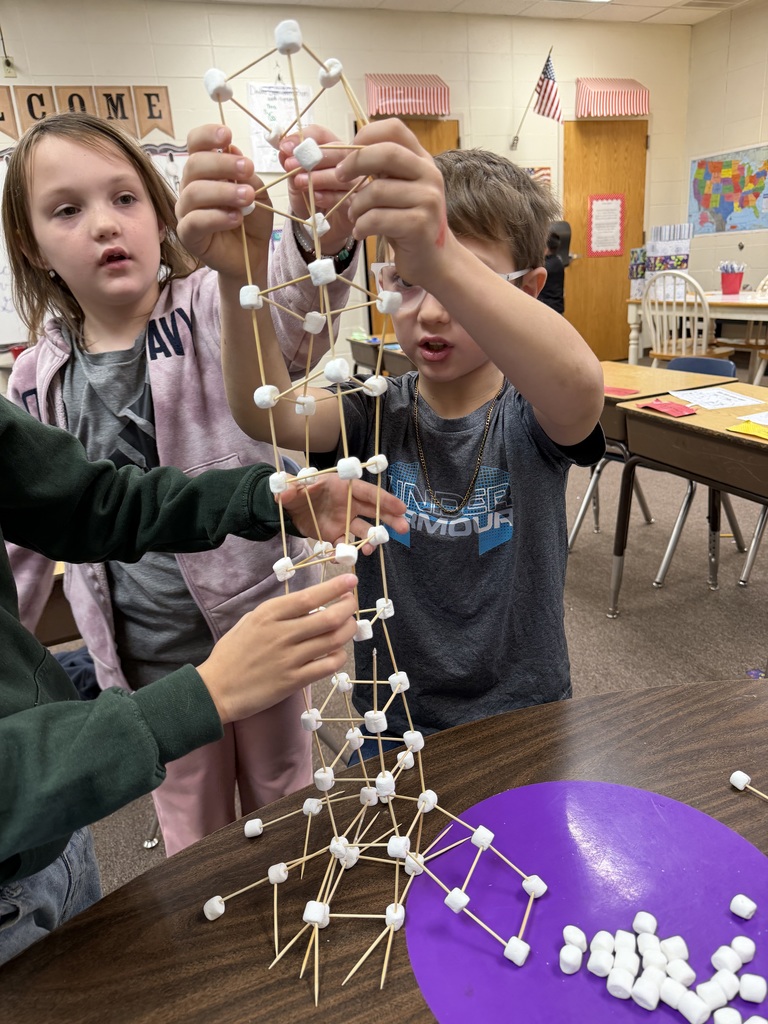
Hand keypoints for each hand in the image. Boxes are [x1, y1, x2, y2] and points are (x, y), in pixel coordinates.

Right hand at [176, 124, 269, 280]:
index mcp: (205, 171)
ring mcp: (186, 211)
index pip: (196, 144)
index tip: (228, 134)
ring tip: (247, 198)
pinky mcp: (188, 234)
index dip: (207, 135)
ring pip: (194, 192)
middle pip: (195, 164)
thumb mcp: (257, 192)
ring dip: (223, 191)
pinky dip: (216, 217)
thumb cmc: (252, 220)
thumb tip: (231, 149)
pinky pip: (194, 221)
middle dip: (223, 164)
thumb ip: (246, 174)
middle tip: (248, 169)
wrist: (253, 254)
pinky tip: (236, 218)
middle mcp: (190, 187)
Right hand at [198, 574, 357, 723]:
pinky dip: (339, 656)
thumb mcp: (250, 621)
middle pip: (328, 618)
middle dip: (348, 608)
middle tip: (352, 603)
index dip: (334, 588)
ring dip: (348, 630)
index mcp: (269, 615)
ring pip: (333, 640)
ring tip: (350, 625)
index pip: (309, 597)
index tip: (350, 580)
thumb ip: (278, 612)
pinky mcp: (294, 681)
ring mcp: (289, 658)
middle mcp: (281, 634)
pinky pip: (327, 666)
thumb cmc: (232, 653)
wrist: (216, 690)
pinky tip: (338, 652)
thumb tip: (309, 603)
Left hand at [278, 475, 407, 550]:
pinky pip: (348, 543)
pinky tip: (353, 557)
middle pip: (374, 510)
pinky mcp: (337, 534)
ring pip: (364, 529)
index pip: (367, 492)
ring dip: (372, 538)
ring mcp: (345, 520)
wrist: (289, 508)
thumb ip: (290, 489)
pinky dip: (351, 551)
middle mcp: (349, 503)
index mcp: (343, 487)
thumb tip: (284, 492)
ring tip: (374, 548)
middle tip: (403, 527)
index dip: (384, 499)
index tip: (400, 507)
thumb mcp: (292, 487)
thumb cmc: (295, 491)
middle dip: (389, 518)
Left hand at [280, 125, 355, 253]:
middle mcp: (348, 162)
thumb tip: (283, 150)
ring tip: (300, 182)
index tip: (284, 146)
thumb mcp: (295, 182)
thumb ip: (291, 166)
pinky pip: (346, 197)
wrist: (321, 229)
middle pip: (338, 150)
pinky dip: (329, 196)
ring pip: (343, 174)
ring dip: (318, 177)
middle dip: (312, 156)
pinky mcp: (359, 203)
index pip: (321, 134)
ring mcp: (357, 182)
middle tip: (291, 164)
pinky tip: (315, 197)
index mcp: (330, 150)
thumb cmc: (310, 200)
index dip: (303, 137)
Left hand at [335, 118, 451, 288]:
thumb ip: (381, 169)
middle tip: (339, 177)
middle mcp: (429, 174)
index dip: (365, 136)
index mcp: (422, 160)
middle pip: (386, 153)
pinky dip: (361, 226)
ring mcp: (427, 199)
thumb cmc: (408, 223)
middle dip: (354, 163)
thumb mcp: (398, 189)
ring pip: (377, 191)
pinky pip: (377, 218)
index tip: (348, 153)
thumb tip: (342, 151)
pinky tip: (360, 232)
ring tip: (354, 216)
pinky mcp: (419, 224)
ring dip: (356, 206)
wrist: (434, 260)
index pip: (394, 129)